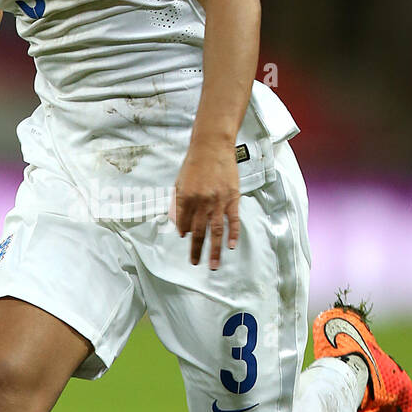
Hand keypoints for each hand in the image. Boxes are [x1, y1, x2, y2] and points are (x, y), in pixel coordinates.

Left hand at [172, 142, 239, 269]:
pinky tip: (231, 245)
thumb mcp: (179, 182)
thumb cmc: (195, 163)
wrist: (212, 146)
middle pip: (199, 232)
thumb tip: (179, 226)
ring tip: (214, 264)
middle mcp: (201, 202)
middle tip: (196, 263)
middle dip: (197, 251)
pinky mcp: (232, 198)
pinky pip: (233, 220)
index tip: (186, 241)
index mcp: (186, 198)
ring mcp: (218, 202)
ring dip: (215, 250)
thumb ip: (178, 205)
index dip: (184, 233)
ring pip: (216, 231)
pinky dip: (233, 234)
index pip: (184, 223)